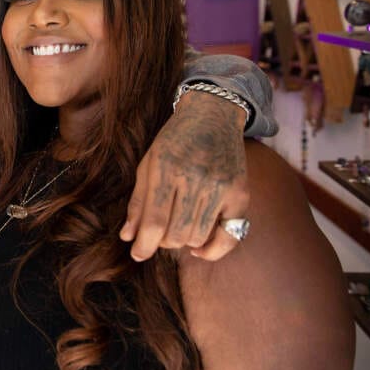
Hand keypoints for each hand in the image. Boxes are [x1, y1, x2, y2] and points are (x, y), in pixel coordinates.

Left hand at [120, 90, 248, 260]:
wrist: (213, 116)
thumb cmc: (174, 140)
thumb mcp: (148, 163)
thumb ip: (138, 202)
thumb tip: (128, 237)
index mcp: (166, 168)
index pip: (155, 221)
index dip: (143, 245)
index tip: (137, 254)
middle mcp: (196, 179)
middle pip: (176, 234)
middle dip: (161, 242)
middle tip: (158, 234)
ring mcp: (221, 187)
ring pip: (198, 237)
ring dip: (183, 242)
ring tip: (177, 228)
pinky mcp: (241, 194)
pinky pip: (229, 236)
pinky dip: (213, 249)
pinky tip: (199, 249)